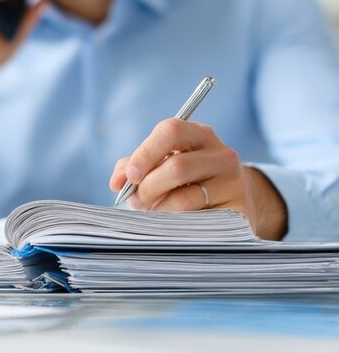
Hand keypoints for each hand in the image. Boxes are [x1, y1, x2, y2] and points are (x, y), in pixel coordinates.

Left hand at [108, 118, 287, 240]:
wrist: (230, 202)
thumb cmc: (184, 181)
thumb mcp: (162, 165)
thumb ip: (134, 167)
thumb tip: (117, 181)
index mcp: (200, 135)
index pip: (171, 131)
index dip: (145, 153)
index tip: (130, 176)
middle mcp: (222, 155)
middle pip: (176, 167)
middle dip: (147, 188)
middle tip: (136, 201)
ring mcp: (235, 183)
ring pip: (184, 199)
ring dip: (159, 209)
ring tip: (155, 212)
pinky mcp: (239, 211)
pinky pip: (197, 222)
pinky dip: (177, 225)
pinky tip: (173, 224)